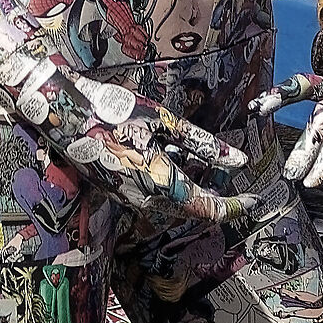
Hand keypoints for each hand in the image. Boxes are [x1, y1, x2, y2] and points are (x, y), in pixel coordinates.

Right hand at [6, 50, 258, 224]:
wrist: (63, 114)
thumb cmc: (115, 112)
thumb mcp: (165, 123)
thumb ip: (205, 146)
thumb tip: (240, 162)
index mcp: (164, 185)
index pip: (211, 210)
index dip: (238, 207)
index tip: (258, 200)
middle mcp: (148, 201)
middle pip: (194, 210)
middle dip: (219, 197)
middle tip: (238, 180)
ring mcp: (131, 199)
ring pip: (176, 204)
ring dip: (196, 189)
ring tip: (210, 164)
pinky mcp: (120, 191)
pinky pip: (157, 196)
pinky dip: (176, 183)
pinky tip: (178, 158)